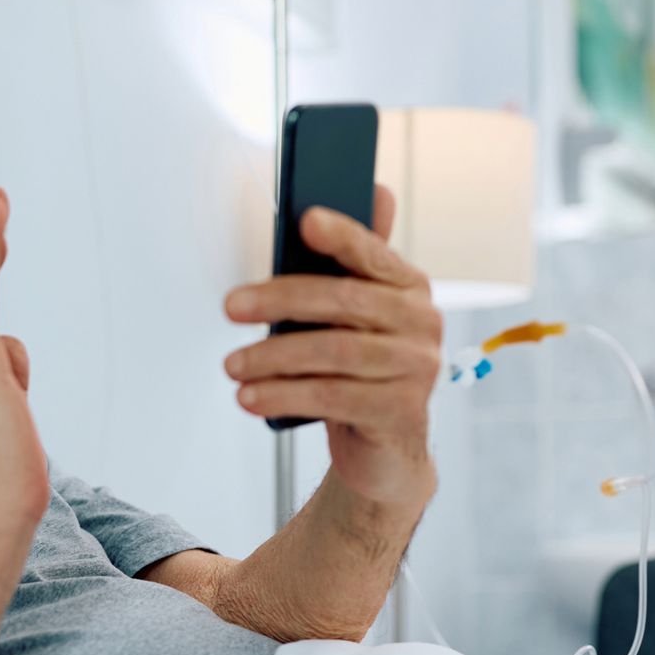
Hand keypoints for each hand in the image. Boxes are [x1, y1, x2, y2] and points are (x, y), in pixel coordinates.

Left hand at [221, 184, 441, 509]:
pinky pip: (334, 397)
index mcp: (409, 288)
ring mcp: (418, 368)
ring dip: (274, 357)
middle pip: (345, 301)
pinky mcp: (402, 410)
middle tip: (232, 307)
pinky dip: (285, 395)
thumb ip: (347, 269)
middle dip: (281, 301)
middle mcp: (422, 323)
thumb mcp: (351, 323)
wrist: (384, 449)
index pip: (373, 254)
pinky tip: (251, 397)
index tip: (306, 220)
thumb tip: (342, 205)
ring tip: (233, 365)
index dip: (342, 235)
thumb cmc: (360, 374)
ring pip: (335, 352)